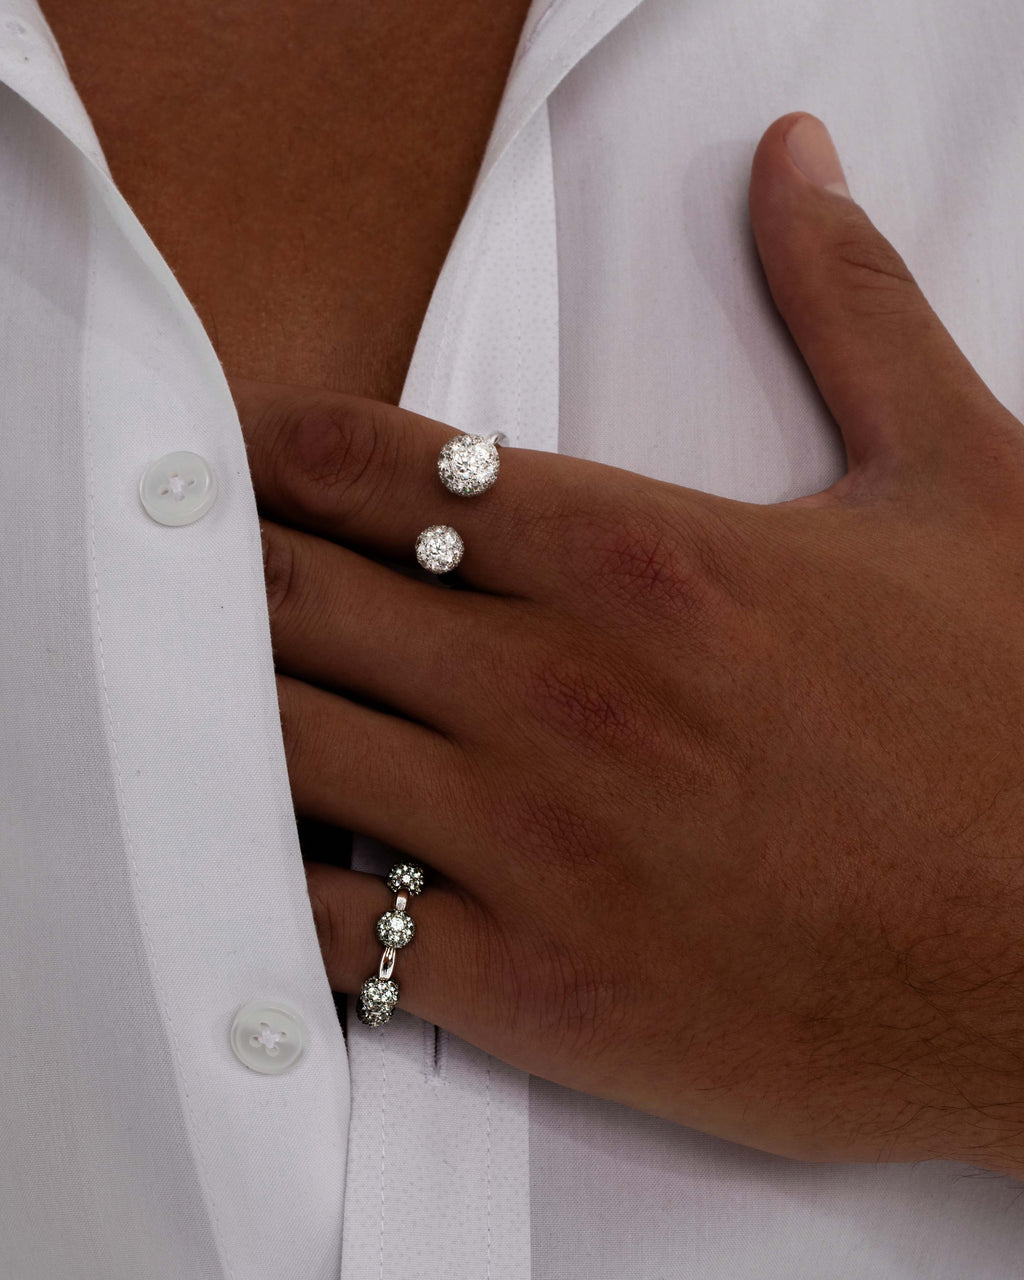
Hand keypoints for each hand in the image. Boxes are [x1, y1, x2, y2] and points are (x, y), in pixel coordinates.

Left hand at [232, 113, 1023, 1176]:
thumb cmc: (1017, 729)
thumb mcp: (959, 483)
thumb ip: (851, 310)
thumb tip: (795, 160)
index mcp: (640, 553)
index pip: (369, 463)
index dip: (277, 451)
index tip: (250, 461)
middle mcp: (560, 688)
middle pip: (291, 594)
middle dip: (231, 574)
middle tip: (209, 576)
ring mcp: (533, 845)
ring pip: (281, 746)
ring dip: (231, 711)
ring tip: (221, 699)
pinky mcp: (533, 986)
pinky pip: (327, 922)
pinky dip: (271, 873)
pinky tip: (272, 848)